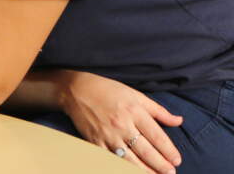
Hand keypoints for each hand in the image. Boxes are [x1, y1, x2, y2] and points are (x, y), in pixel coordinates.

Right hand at [60, 71, 182, 172]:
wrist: (75, 90)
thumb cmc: (107, 90)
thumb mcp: (135, 95)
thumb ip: (158, 110)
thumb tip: (179, 121)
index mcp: (134, 111)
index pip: (157, 136)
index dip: (169, 150)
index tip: (177, 160)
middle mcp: (122, 124)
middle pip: (146, 151)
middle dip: (161, 165)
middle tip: (171, 172)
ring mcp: (108, 135)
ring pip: (130, 159)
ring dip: (145, 171)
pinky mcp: (95, 141)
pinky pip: (111, 159)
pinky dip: (121, 168)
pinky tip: (130, 172)